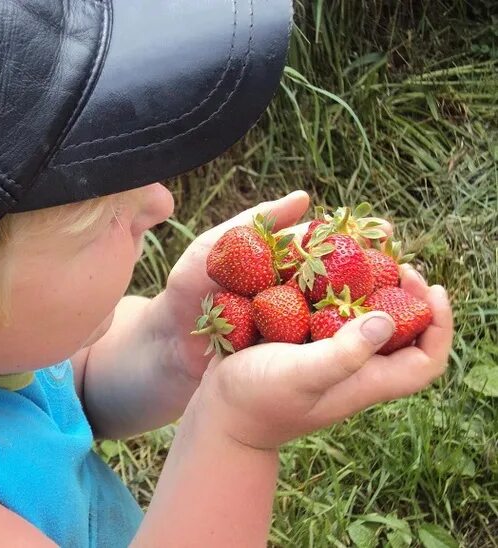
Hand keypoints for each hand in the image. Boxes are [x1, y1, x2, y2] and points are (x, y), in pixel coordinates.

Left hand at [151, 190, 392, 382]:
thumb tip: (306, 197)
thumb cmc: (186, 291)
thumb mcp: (213, 249)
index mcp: (278, 260)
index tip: (385, 234)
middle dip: (373, 275)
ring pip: (336, 312)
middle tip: (408, 275)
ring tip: (402, 306)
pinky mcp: (286, 352)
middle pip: (340, 277)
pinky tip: (369, 339)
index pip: (326, 244)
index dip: (356, 239)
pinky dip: (344, 339)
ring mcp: (290, 322)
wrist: (166, 346)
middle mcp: (289, 288)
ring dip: (366, 309)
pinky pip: (321, 343)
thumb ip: (254, 223)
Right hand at [195, 266, 452, 449]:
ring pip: (364, 321)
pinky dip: (331, 290)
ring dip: (368, 289)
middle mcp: (354, 369)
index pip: (426, 361)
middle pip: (401, 334)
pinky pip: (329, 315)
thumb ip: (344, 353)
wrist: (219, 413)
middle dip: (405, 297)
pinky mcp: (303, 347)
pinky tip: (316, 269)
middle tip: (393, 262)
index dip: (439, 325)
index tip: (429, 286)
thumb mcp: (302, 375)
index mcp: (365, 381)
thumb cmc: (259, 399)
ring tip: (358, 257)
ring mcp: (328, 357)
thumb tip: (388, 320)